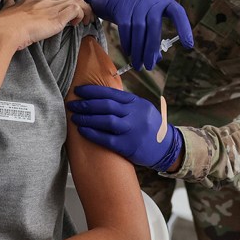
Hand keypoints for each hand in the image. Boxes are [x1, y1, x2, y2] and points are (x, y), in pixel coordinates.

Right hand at [0, 0, 90, 50]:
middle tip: (76, 19)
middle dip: (75, 7)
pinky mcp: (58, 18)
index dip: (60, 3)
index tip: (61, 13)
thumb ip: (9, 4)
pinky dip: (81, 15)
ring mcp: (52, 8)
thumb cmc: (4, 24)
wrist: (6, 30)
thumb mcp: (6, 10)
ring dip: (84, 11)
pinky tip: (78, 24)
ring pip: (77, 1)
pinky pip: (77, 10)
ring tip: (85, 21)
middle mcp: (44, 0)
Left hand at [67, 84, 183, 171]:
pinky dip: (93, 134)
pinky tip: (82, 131)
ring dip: (87, 118)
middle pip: (106, 105)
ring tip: (74, 117)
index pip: (111, 93)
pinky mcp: (128, 146)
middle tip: (72, 104)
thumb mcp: (142, 109)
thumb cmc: (149, 127)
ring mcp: (132, 130)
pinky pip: (107, 138)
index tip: (78, 91)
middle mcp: (135, 115)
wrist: (166, 148)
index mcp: (137, 103)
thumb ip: (125, 103)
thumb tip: (100, 95)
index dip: (92, 91)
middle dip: (86, 104)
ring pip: (106, 120)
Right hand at [81, 0, 193, 70]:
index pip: (177, 12)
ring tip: (138, 64)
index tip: (188, 45)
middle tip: (150, 65)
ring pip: (139, 28)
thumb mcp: (145, 15)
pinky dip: (128, 42)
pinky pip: (125, 27)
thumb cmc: (131, 8)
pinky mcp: (121, 5)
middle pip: (154, 25)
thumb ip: (153, 32)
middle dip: (151, 48)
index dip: (184, 27)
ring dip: (138, 50)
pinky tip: (129, 52)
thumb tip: (156, 57)